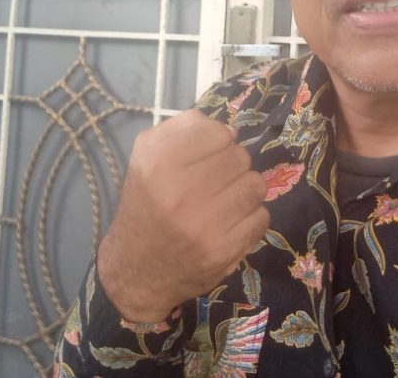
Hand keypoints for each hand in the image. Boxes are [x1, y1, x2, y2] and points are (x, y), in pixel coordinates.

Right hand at [96, 109, 270, 322]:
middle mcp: (179, 192)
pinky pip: (261, 217)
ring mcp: (204, 224)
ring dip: (244, 190)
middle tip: (214, 181)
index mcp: (157, 162)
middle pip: (240, 157)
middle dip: (232, 165)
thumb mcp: (146, 156)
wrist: (135, 270)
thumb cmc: (147, 205)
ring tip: (225, 200)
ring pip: (256, 185)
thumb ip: (184, 129)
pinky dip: (250, 218)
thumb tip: (229, 130)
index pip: (217, 132)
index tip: (207, 155)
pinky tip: (229, 223)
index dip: (218, 140)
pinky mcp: (223, 251)